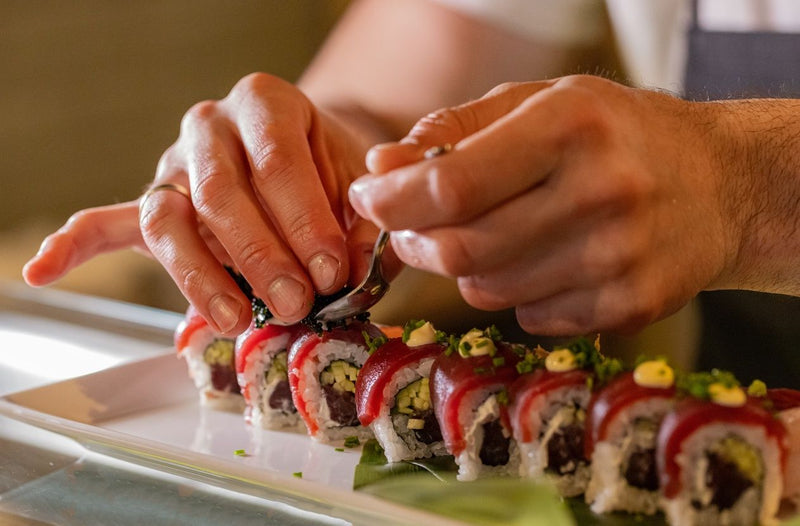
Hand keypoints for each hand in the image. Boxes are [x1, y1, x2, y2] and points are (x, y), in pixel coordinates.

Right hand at [24, 73, 384, 333]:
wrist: (311, 155)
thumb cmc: (334, 171)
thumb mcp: (360, 184)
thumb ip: (362, 221)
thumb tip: (351, 270)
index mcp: (266, 103)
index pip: (278, 163)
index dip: (306, 223)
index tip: (333, 272)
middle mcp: (211, 126)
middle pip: (221, 193)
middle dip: (260, 256)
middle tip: (294, 304)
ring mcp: (176, 165)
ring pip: (170, 218)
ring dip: (199, 275)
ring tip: (230, 318)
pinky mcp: (156, 203)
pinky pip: (108, 220)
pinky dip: (76, 246)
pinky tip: (43, 271)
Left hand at [350, 76, 739, 335]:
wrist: (721, 183)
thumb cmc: (614, 133)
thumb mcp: (537, 102)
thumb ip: (453, 131)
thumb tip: (379, 168)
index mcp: (570, 127)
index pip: (452, 185)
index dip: (393, 201)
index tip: (369, 198)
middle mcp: (600, 193)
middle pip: (460, 250)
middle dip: (415, 242)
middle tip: (412, 225)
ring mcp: (619, 259)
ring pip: (487, 291)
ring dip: (466, 267)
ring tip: (491, 232)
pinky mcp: (630, 306)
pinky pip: (528, 317)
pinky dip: (515, 293)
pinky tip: (542, 259)